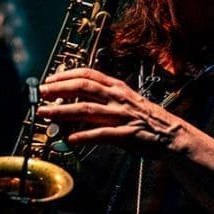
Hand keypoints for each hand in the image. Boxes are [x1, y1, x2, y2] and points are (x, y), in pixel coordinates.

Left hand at [37, 67, 180, 155]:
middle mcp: (118, 98)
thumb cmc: (147, 119)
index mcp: (118, 87)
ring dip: (63, 111)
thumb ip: (104, 99)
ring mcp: (121, 116)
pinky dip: (84, 136)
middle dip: (59, 89)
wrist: (172, 135)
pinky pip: (101, 135)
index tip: (50, 79)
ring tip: (45, 113)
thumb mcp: (126, 101)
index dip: (66, 75)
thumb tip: (77, 101)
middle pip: (83, 88)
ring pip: (87, 110)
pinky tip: (69, 139)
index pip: (88, 75)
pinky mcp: (126, 135)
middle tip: (41, 93)